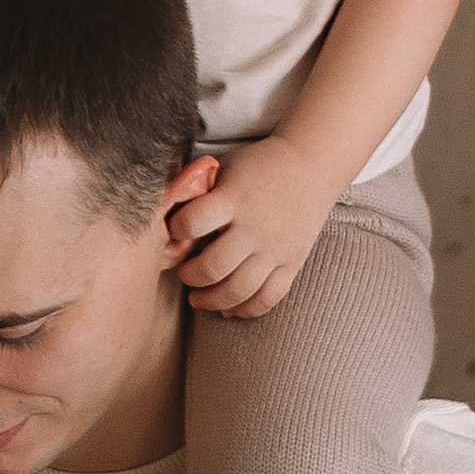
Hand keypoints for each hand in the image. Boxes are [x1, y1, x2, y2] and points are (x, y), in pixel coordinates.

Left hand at [166, 135, 335, 320]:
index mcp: (235, 197)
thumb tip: (162, 213)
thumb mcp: (226, 167)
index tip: (174, 232)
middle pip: (213, 267)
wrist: (312, 163)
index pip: (193, 222)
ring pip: (239, 290)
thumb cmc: (259, 165)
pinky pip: (268, 298)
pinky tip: (229, 309)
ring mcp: (276, 248)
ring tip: (198, 299)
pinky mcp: (293, 262)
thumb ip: (199, 191)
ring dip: (212, 300)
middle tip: (184, 273)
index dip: (176, 230)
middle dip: (190, 276)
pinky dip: (246, 310)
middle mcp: (255, 226)